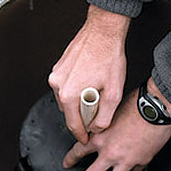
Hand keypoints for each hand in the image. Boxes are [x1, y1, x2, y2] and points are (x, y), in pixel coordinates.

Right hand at [48, 5, 129, 143]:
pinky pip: (65, 85)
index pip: (72, 124)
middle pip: (68, 111)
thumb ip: (104, 116)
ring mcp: (56, 75)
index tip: (86, 138)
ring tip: (95, 90)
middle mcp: (58, 85)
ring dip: (78, 100)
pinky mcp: (57, 68)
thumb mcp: (114, 92)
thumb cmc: (109, 57)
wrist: (103, 31)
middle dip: (82, 114)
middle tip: (98, 108)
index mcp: (69, 94)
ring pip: (66, 98)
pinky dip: (75, 87)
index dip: (81, 134)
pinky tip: (89, 79)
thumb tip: (97, 128)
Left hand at [64, 77, 170, 170]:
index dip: (70, 160)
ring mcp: (124, 160)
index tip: (66, 165)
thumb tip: (97, 129)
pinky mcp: (140, 162)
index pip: (77, 152)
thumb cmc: (134, 105)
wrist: (154, 108)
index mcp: (99, 138)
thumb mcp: (109, 113)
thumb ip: (102, 125)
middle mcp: (109, 152)